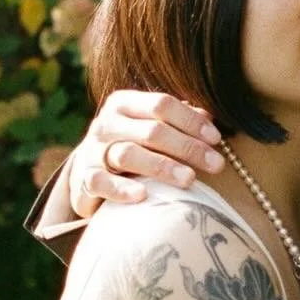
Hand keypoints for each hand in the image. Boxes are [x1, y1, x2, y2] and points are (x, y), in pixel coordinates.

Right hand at [66, 90, 223, 217]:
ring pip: (129, 154)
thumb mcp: (151, 128)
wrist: (88, 172)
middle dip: (188, 147)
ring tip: (189, 179)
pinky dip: (121, 189)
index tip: (216, 139)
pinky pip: (101, 182)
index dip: (191, 121)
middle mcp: (106, 123)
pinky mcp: (84, 179)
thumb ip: (177, 121)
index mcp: (124, 104)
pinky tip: (143, 195)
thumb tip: (208, 117)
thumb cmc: (130, 146)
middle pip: (152, 131)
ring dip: (163, 167)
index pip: (161, 104)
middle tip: (215, 164)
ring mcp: (92, 151)